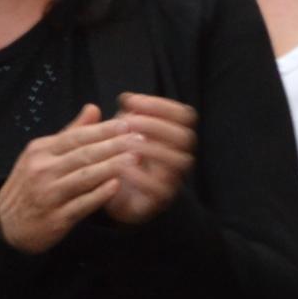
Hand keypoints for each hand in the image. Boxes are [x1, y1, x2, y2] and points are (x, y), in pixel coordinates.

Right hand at [0, 107, 122, 253]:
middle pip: (83, 155)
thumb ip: (70, 132)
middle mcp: (42, 170)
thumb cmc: (30, 184)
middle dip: (114, 145)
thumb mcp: (42, 154)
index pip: (76, 136)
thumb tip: (94, 108)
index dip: (103, 130)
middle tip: (139, 139)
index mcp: (40, 151)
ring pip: (85, 178)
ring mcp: (49, 195)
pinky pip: (81, 204)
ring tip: (135, 159)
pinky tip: (116, 186)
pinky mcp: (56, 218)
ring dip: (111, 167)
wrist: (6, 223)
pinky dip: (99, 194)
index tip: (127, 123)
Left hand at [99, 94, 198, 224]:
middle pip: (184, 137)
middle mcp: (180, 155)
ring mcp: (173, 178)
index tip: (131, 100)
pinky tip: (122, 166)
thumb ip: (125, 114)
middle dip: (156, 125)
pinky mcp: (160, 199)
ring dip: (151, 148)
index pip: (184, 115)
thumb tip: (127, 99)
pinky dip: (141, 176)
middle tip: (128, 122)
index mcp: (175, 135)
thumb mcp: (121, 130)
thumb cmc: (122, 154)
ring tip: (125, 142)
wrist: (112, 191)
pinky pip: (160, 188)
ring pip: (177, 162)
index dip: (160, 104)